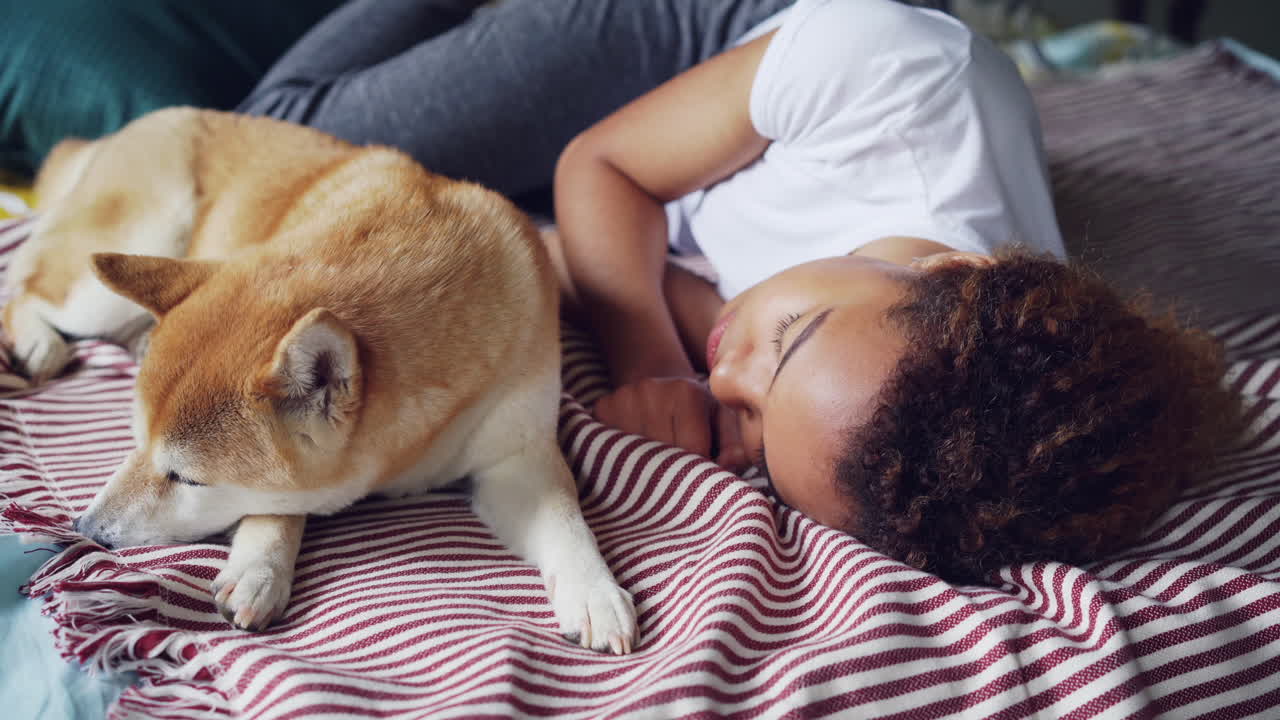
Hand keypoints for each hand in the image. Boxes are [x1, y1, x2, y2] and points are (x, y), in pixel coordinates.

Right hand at [592, 376, 747, 471]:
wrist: (662, 388)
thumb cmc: (699, 413)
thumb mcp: (723, 422)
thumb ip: (735, 444)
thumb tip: (727, 464)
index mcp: (686, 392)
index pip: (692, 450)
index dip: (699, 471)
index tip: (700, 476)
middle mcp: (651, 390)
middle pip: (662, 455)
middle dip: (673, 476)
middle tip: (678, 484)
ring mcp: (622, 399)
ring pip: (634, 458)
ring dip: (645, 473)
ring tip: (656, 474)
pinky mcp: (601, 408)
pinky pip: (609, 450)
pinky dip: (621, 464)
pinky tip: (633, 464)